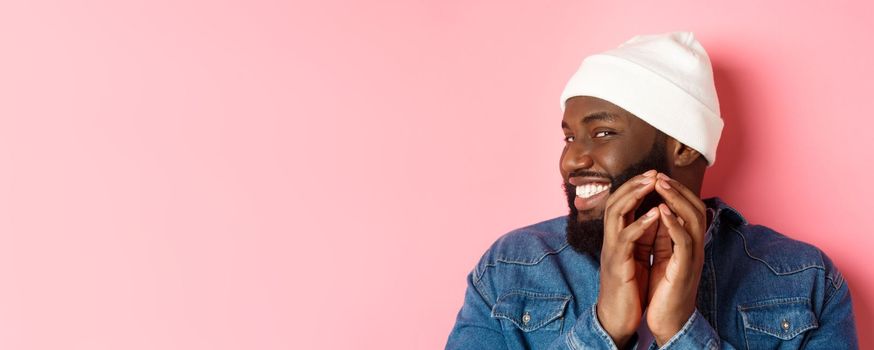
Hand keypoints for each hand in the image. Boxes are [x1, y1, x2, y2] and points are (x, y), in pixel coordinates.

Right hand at [596, 169, 659, 347]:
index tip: (654, 174)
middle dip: (634, 184)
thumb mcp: (637, 257)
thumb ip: (642, 237)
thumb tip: (657, 217)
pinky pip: (625, 239)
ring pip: (615, 213)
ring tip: (652, 184)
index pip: (621, 203)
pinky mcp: (616, 264)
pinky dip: (640, 224)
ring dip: (634, 196)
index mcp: (617, 237)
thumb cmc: (629, 288)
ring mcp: (611, 250)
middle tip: (653, 172)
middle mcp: (610, 239)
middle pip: (615, 201)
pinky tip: (655, 214)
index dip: (635, 186)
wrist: (618, 317)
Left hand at [646, 173, 706, 345]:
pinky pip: (684, 242)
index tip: (658, 177)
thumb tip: (658, 213)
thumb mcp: (665, 256)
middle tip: (659, 174)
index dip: (676, 191)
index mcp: (689, 243)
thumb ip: (665, 236)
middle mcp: (695, 247)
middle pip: (695, 208)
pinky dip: (674, 224)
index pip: (690, 209)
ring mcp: (693, 257)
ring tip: (660, 184)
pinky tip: (663, 212)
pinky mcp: (685, 269)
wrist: (668, 321)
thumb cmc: (664, 289)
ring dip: (677, 200)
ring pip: (693, 220)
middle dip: (677, 189)